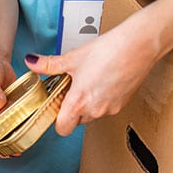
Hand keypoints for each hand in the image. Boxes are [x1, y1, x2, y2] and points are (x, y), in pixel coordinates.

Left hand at [24, 25, 158, 135]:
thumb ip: (49, 65)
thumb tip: (32, 62)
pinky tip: (102, 81)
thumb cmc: (109, 50)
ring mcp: (111, 109)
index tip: (56, 105)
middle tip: (71, 89)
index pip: (62, 128)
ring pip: (91, 115)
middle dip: (71, 109)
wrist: (140, 44)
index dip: (57, 119)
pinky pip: (106, 108)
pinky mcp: (123, 104)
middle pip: (76, 121)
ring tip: (88, 82)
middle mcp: (95, 110)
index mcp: (79, 102)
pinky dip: (101, 100)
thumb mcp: (73, 58)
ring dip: (87, 104)